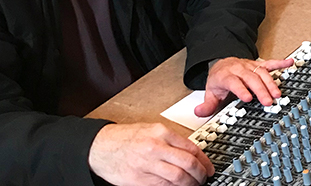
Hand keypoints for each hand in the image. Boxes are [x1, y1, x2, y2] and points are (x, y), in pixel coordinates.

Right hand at [88, 122, 214, 185]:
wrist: (102, 146)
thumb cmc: (126, 137)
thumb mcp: (152, 130)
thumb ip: (171, 140)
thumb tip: (191, 153)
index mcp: (161, 132)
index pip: (191, 147)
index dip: (204, 160)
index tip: (209, 166)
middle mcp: (156, 147)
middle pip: (188, 164)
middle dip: (200, 174)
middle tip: (204, 178)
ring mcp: (147, 164)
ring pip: (178, 178)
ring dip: (190, 184)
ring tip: (193, 185)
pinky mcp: (139, 180)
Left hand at [194, 57, 294, 117]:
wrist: (222, 63)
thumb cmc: (219, 79)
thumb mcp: (210, 91)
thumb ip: (207, 104)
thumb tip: (199, 113)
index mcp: (227, 76)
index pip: (234, 82)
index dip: (241, 89)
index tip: (248, 98)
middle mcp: (239, 69)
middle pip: (250, 78)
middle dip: (260, 89)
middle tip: (267, 101)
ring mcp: (250, 66)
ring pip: (261, 72)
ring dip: (270, 82)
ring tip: (277, 93)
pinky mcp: (258, 64)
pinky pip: (270, 63)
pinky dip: (280, 63)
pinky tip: (289, 62)